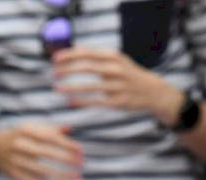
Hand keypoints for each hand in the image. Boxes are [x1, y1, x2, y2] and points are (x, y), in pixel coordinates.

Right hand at [0, 124, 82, 179]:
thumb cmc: (18, 136)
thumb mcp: (31, 127)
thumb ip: (50, 128)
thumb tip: (70, 129)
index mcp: (26, 130)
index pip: (49, 137)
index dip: (66, 144)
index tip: (81, 151)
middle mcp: (19, 144)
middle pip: (45, 152)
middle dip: (65, 159)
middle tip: (82, 164)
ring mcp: (15, 160)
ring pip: (40, 170)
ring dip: (60, 175)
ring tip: (76, 178)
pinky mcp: (14, 174)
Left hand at [53, 46, 181, 124]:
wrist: (151, 90)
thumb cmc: (126, 74)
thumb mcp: (115, 60)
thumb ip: (95, 56)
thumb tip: (72, 50)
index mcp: (113, 56)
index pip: (87, 53)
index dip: (69, 55)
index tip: (54, 59)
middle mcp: (116, 69)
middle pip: (87, 67)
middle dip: (67, 70)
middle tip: (54, 73)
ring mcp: (118, 86)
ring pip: (90, 87)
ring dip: (71, 88)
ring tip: (56, 88)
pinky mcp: (118, 102)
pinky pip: (96, 102)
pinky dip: (81, 102)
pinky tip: (69, 102)